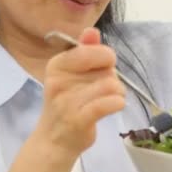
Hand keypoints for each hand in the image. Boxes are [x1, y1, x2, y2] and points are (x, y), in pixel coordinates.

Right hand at [34, 27, 125, 157]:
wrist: (54, 141)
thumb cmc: (67, 104)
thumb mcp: (72, 74)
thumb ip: (84, 51)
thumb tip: (92, 31)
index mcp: (57, 64)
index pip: (93, 49)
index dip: (105, 58)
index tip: (100, 70)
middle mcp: (59, 80)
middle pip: (106, 66)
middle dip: (112, 76)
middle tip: (104, 88)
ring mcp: (67, 100)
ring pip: (112, 84)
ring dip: (118, 93)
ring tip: (108, 101)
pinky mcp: (78, 119)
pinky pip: (110, 103)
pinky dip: (118, 103)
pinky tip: (114, 106)